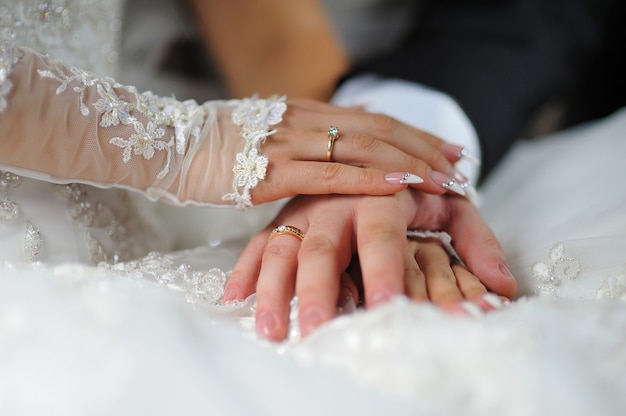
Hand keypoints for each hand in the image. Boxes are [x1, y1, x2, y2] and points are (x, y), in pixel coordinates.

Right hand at [0, 49, 470, 209]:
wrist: (158, 143)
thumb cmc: (206, 149)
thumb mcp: (257, 139)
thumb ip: (292, 147)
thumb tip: (320, 162)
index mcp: (300, 112)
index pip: (368, 119)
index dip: (409, 132)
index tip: (440, 148)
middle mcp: (302, 120)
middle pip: (378, 129)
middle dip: (423, 146)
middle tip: (459, 163)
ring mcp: (289, 143)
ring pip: (364, 147)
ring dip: (410, 162)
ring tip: (446, 179)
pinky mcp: (272, 171)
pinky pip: (331, 173)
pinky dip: (370, 178)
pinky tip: (401, 185)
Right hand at [224, 190, 516, 340]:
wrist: (370, 149)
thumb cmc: (412, 189)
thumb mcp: (449, 207)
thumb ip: (475, 240)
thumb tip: (503, 287)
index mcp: (380, 195)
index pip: (382, 233)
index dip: (384, 268)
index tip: (387, 308)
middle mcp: (336, 200)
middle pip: (323, 245)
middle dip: (318, 289)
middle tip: (317, 330)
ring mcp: (305, 207)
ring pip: (283, 245)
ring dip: (274, 287)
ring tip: (271, 329)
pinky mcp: (283, 216)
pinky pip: (259, 241)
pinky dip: (247, 268)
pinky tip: (235, 298)